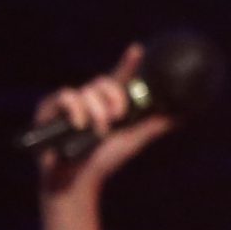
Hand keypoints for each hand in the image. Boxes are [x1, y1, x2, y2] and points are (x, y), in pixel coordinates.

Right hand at [34, 43, 175, 198]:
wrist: (78, 180)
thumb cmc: (103, 161)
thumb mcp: (132, 141)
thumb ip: (153, 125)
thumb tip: (182, 116)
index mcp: (106, 105)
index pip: (118, 79)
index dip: (127, 62)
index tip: (138, 49)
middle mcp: (87, 100)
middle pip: (104, 81)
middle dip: (115, 99)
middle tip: (117, 118)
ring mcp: (68, 104)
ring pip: (88, 90)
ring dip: (97, 112)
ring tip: (97, 132)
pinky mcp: (48, 109)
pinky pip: (66, 96)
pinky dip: (77, 110)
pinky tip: (81, 125)